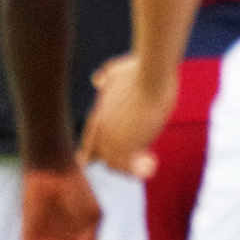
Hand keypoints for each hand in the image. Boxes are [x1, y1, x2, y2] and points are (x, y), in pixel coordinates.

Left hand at [78, 54, 175, 178]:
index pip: (89, 145)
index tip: (106, 160)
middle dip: (118, 160)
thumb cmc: (138, 70)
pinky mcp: (126, 144)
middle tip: (139, 158)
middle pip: (101, 158)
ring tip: (146, 161)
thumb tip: (96, 80)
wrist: (151, 73)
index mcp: (97, 116)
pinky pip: (124, 168)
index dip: (96, 154)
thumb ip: (105, 78)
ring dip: (128, 167)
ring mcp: (111, 138)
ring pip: (113, 165)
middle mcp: (100, 130)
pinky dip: (136, 169)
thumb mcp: (116, 72)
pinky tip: (151, 161)